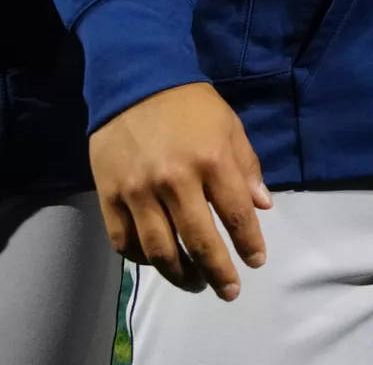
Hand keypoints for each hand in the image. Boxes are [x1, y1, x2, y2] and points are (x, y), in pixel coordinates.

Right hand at [89, 82, 271, 300]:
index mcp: (211, 160)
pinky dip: (143, 259)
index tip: (256, 261)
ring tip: (196, 283)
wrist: (135, 82)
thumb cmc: (190, 105)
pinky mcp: (110, 196)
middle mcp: (175, 180)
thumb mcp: (230, 126)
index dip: (248, 244)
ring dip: (181, 275)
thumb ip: (247, 167)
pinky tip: (159, 262)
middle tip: (229, 291)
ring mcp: (138, 191)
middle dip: (218, 272)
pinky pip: (125, 242)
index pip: (235, 214)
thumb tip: (262, 206)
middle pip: (199, 241)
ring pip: (160, 250)